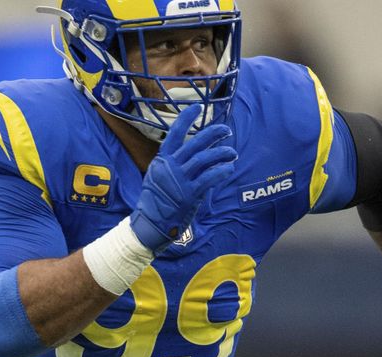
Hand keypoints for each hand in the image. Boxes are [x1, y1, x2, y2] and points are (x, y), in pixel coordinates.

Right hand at [130, 104, 237, 253]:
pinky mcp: (190, 194)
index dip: (186, 119)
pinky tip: (229, 168)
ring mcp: (180, 181)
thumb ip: (170, 164)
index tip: (198, 107)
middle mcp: (170, 168)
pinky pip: (209, 178)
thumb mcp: (156, 176)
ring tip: (232, 152)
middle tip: (226, 130)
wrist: (150, 224)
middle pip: (195, 144)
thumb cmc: (154, 201)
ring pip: (205, 159)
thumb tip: (187, 152)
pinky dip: (221, 171)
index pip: (174, 134)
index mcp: (162, 161)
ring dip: (221, 153)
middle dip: (213, 134)